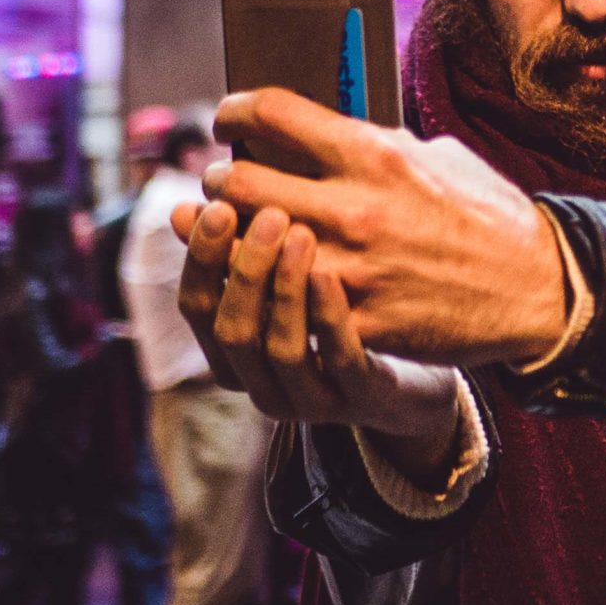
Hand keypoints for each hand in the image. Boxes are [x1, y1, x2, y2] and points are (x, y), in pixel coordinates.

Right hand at [175, 197, 458, 438]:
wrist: (421, 368)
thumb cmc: (343, 308)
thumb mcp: (291, 279)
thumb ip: (248, 252)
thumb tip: (185, 205)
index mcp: (234, 354)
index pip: (197, 307)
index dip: (202, 258)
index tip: (218, 205)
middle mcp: (261, 385)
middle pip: (231, 331)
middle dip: (244, 270)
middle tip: (267, 213)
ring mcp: (311, 399)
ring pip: (281, 349)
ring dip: (285, 289)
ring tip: (300, 233)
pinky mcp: (361, 399)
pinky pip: (338, 359)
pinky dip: (328, 315)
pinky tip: (331, 271)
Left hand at [198, 89, 568, 366]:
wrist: (538, 287)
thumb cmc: (491, 216)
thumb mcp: (440, 157)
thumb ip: (379, 143)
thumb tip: (331, 129)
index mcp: (376, 155)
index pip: (272, 113)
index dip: (234, 112)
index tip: (229, 122)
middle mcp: (357, 207)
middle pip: (239, 184)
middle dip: (218, 183)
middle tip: (223, 185)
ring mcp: (355, 268)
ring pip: (248, 251)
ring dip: (233, 242)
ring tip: (240, 237)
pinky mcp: (361, 319)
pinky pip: (286, 305)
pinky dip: (271, 293)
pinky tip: (273, 287)